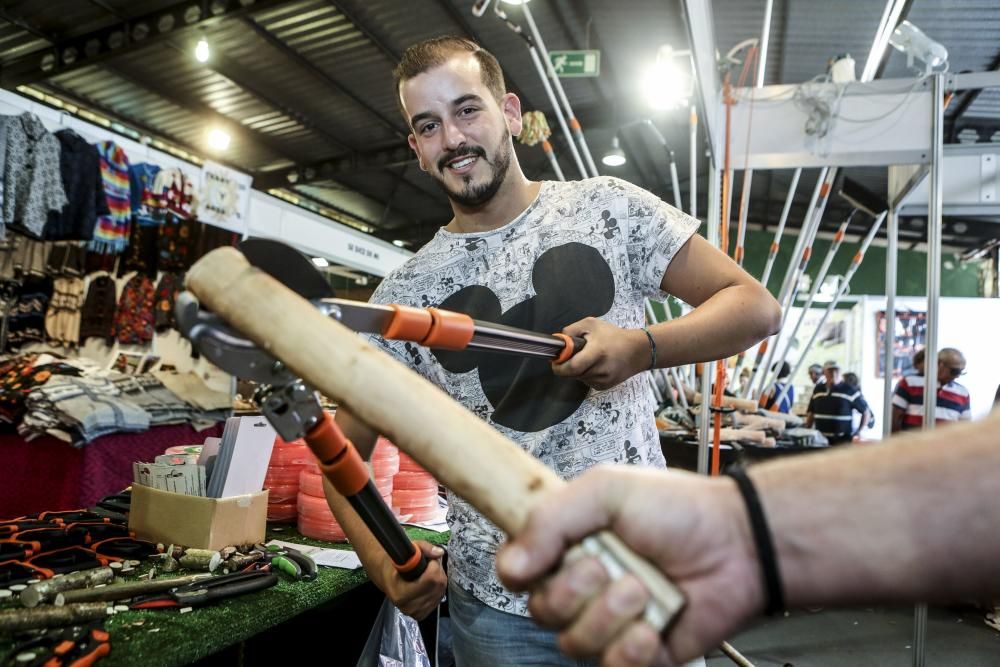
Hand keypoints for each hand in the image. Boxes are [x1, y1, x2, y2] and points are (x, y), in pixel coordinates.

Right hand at [375, 541, 447, 619]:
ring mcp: (416, 612)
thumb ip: (424, 548)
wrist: (386, 578)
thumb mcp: (407, 550)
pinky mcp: (422, 615)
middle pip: (438, 585)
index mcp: (401, 593)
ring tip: (427, 573)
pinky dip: (437, 589)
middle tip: (428, 565)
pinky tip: (428, 584)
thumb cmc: (394, 564)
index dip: (433, 565)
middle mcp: (409, 606)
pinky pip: (439, 598)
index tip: (428, 560)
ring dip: (438, 579)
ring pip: (441, 591)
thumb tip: (439, 553)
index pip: (431, 578)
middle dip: (437, 571)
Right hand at [496, 466, 764, 665]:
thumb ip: (551, 519)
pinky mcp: (639, 654)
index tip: (546, 560)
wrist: (739, 543)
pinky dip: (631, 649)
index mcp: (569, 545)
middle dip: (577, 590)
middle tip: (610, 566)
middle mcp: (583, 586)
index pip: (516, 572)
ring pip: (574, 643)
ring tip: (642, 590)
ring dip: (609, 616)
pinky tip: (652, 625)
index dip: (523, 572)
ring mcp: (610, 622)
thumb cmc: (678, 509)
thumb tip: (512, 563)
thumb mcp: (607, 491)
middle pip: (542, 611)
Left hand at [552, 318, 648, 389]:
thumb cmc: (613, 335)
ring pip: (579, 378)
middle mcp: (600, 369)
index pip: (572, 367)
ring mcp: (603, 380)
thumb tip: (559, 342)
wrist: (638, 351)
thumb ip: (572, 330)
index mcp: (597, 352)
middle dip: (567, 366)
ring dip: (577, 370)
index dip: (559, 366)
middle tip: (571, 356)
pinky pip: (587, 382)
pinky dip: (586, 374)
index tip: (555, 361)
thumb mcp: (592, 324)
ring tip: (588, 358)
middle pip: (573, 374)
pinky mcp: (605, 386)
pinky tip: (595, 365)